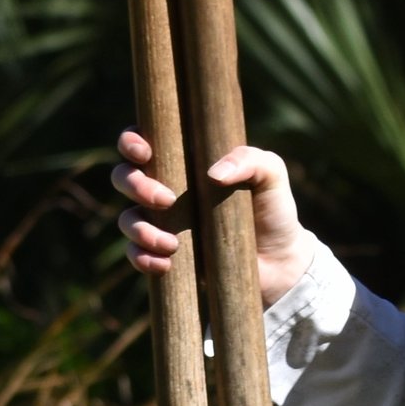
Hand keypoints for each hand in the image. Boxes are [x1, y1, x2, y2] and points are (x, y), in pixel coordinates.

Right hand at [111, 132, 312, 308]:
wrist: (281, 262)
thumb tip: (213, 174)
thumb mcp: (271, 175)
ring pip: (126, 219)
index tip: (145, 152)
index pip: (141, 142)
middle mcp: (165, 188)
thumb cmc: (273, 210)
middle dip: (134, 185)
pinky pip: (136, 255)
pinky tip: (166, 263)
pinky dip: (142, 258)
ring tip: (172, 244)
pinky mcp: (165, 255)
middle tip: (166, 200)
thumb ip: (250, 159)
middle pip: (123, 176)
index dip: (131, 142)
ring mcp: (162, 223)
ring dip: (138, 229)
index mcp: (183, 161)